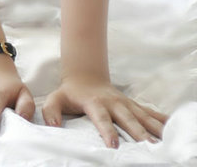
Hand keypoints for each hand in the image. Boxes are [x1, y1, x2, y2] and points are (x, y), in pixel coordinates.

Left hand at [42, 73, 168, 147]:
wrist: (85, 76)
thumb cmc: (70, 92)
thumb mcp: (55, 98)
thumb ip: (51, 111)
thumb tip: (53, 126)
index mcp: (94, 102)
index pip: (101, 118)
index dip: (107, 131)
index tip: (114, 145)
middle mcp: (113, 102)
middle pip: (127, 118)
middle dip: (138, 132)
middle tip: (149, 146)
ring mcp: (125, 102)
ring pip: (142, 115)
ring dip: (153, 127)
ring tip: (164, 140)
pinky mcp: (132, 104)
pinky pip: (148, 112)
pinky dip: (160, 119)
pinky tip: (171, 127)